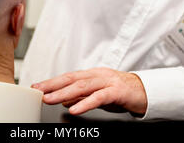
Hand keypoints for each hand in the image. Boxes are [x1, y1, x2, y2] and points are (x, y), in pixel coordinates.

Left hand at [31, 67, 147, 115]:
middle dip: (53, 85)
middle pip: (72, 78)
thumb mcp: (98, 94)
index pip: (68, 77)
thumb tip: (64, 99)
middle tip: (38, 91)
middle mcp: (98, 75)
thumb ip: (82, 96)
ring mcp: (107, 82)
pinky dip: (85, 103)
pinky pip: (99, 97)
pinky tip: (74, 109)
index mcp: (92, 74)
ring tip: (50, 100)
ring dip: (63, 93)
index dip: (52, 81)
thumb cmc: (121, 92)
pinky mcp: (117, 91)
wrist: (146, 92)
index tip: (37, 87)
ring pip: (82, 86)